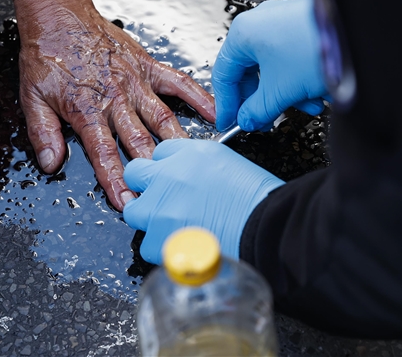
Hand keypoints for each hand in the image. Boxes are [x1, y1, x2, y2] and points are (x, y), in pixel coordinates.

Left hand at [13, 0, 215, 210]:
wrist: (57, 14)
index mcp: (87, 108)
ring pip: (163, 118)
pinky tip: (215, 113)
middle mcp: (115, 97)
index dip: (116, 180)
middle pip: (139, 141)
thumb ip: (43, 133)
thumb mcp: (32, 97)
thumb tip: (50, 163)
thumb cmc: (47, 54)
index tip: (127, 201)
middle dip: (152, 171)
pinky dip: (198, 97)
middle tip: (166, 192)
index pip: (104, 153)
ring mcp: (135, 81)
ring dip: (178, 144)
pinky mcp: (147, 65)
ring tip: (194, 165)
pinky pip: (177, 82)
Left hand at [123, 139, 284, 263]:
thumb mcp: (230, 165)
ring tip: (174, 231)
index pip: (161, 152)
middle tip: (162, 202)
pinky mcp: (159, 237)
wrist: (266, 227)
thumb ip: (201, 168)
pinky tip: (183, 249)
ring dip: (150, 220)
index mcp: (189, 154)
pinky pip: (148, 245)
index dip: (167, 168)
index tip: (174, 180)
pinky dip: (162, 250)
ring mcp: (160, 207)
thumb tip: (192, 181)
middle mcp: (168, 176)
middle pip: (136, 174)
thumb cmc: (259, 200)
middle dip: (146, 187)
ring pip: (135, 211)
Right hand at [213, 0, 327, 131]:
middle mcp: (260, 23)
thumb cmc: (315, 50)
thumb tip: (248, 120)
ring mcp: (283, 22)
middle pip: (250, 72)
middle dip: (262, 100)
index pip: (224, 74)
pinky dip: (300, 79)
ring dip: (286, 93)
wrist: (358, 34)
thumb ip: (258, 110)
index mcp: (244, 32)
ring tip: (306, 107)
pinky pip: (292, 58)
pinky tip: (317, 94)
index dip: (226, 104)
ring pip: (274, 67)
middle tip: (265, 120)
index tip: (230, 122)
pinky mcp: (304, 26)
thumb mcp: (280, 91)